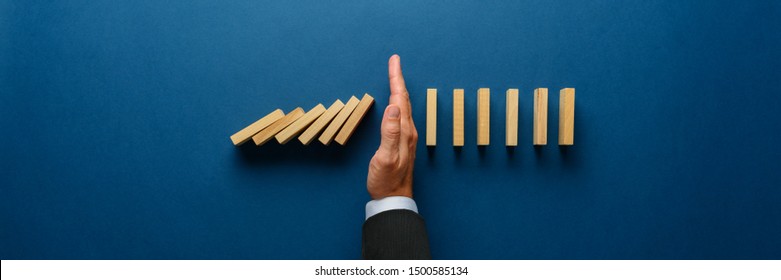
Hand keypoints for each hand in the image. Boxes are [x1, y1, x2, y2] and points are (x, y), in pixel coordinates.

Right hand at [366, 55, 418, 199]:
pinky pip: (401, 115)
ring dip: (398, 89)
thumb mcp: (385, 157)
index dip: (396, 79)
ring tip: (395, 76)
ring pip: (402, 106)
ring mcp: (406, 137)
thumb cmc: (386, 180)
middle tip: (394, 62)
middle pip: (402, 99)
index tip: (394, 61)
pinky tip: (396, 103)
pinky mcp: (402, 142)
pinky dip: (397, 103)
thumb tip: (392, 107)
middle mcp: (408, 131)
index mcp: (404, 131)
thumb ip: (389, 132)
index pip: (399, 99)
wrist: (393, 198)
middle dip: (398, 79)